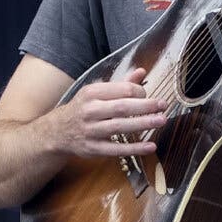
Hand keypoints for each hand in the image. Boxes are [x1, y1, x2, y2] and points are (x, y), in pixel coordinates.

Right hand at [47, 66, 166, 157]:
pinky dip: (134, 148)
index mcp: (92, 93)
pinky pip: (116, 149)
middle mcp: (90, 111)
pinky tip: (151, 146)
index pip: (122, 89)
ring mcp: (91, 130)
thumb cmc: (82, 109)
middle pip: (122, 107)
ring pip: (120, 127)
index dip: (139, 92)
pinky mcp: (93, 148)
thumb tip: (142, 71)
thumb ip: (121, 84)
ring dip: (143, 124)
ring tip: (161, 120)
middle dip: (145, 106)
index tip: (147, 96)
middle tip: (163, 105)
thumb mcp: (96, 92)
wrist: (57, 131)